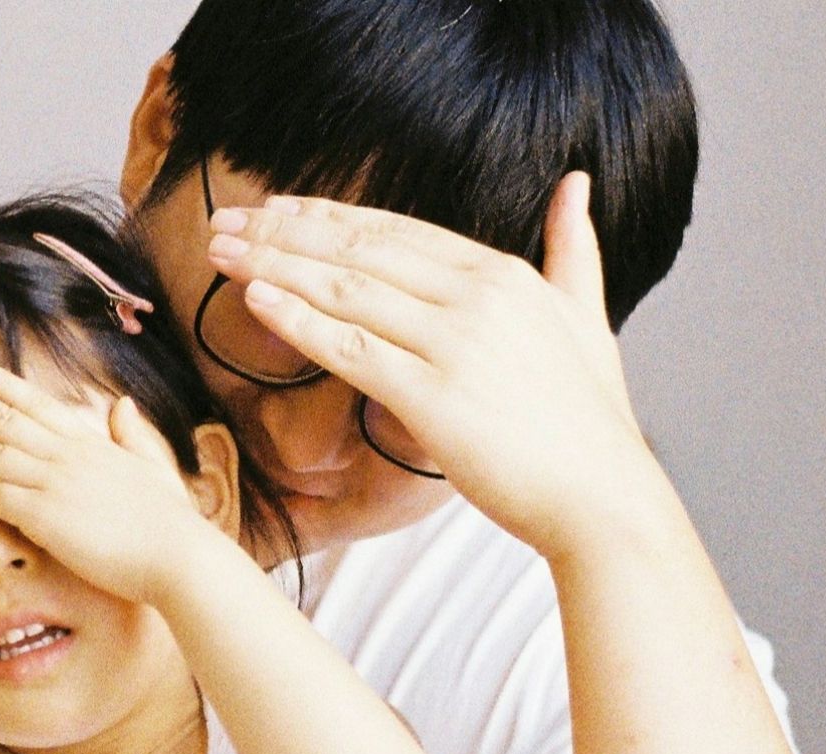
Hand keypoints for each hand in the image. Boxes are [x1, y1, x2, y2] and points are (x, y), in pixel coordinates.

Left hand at [0, 358, 217, 605]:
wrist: (180, 556)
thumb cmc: (170, 522)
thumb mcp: (153, 466)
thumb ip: (132, 435)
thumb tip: (123, 405)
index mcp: (88, 442)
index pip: (35, 403)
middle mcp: (65, 453)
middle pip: (1, 415)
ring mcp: (52, 481)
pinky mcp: (44, 515)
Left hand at [208, 172, 667, 557]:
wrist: (602, 496)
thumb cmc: (587, 420)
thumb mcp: (587, 316)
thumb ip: (573, 249)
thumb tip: (576, 184)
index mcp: (503, 274)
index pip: (395, 230)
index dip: (327, 216)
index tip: (276, 208)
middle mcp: (477, 296)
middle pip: (359, 250)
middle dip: (284, 232)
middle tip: (227, 221)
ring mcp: (455, 343)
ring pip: (344, 290)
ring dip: (274, 265)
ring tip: (223, 253)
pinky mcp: (432, 396)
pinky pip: (349, 348)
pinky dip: (297, 319)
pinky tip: (254, 300)